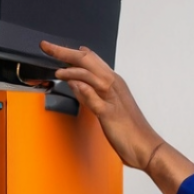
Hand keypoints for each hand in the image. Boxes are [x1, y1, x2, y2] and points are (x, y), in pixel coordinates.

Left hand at [42, 41, 193, 193]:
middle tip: (46, 46)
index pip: (91, 60)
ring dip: (72, 69)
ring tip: (57, 71)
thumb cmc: (130, 130)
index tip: (54, 48)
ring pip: (91, 75)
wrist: (147, 147)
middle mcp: (114, 85)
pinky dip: (83, 89)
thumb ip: (91, 94)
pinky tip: (72, 84)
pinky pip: (95, 98)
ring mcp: (113, 98)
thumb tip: (75, 83)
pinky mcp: (110, 114)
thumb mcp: (107, 107)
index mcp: (114, 83)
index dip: (70, 52)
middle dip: (64, 51)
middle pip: (88, 61)